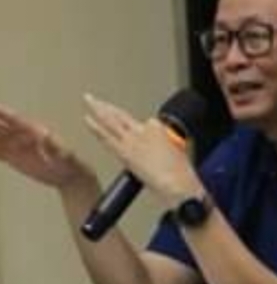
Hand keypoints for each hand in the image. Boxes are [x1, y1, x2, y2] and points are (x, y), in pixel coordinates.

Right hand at [0, 104, 92, 188]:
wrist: (69, 177)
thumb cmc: (70, 164)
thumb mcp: (66, 156)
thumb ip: (55, 147)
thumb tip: (47, 136)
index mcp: (35, 132)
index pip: (14, 120)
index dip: (3, 113)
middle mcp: (23, 136)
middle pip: (1, 126)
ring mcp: (17, 147)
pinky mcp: (13, 158)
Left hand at [82, 94, 201, 207]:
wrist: (177, 184)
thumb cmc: (181, 173)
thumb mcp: (180, 151)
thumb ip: (168, 144)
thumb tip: (163, 147)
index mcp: (158, 128)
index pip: (145, 122)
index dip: (139, 126)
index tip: (136, 129)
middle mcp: (143, 131)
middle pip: (121, 115)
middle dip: (106, 106)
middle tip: (95, 99)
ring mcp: (131, 141)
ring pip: (111, 121)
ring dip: (98, 109)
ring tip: (89, 101)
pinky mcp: (123, 153)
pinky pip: (106, 136)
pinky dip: (95, 127)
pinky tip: (87, 120)